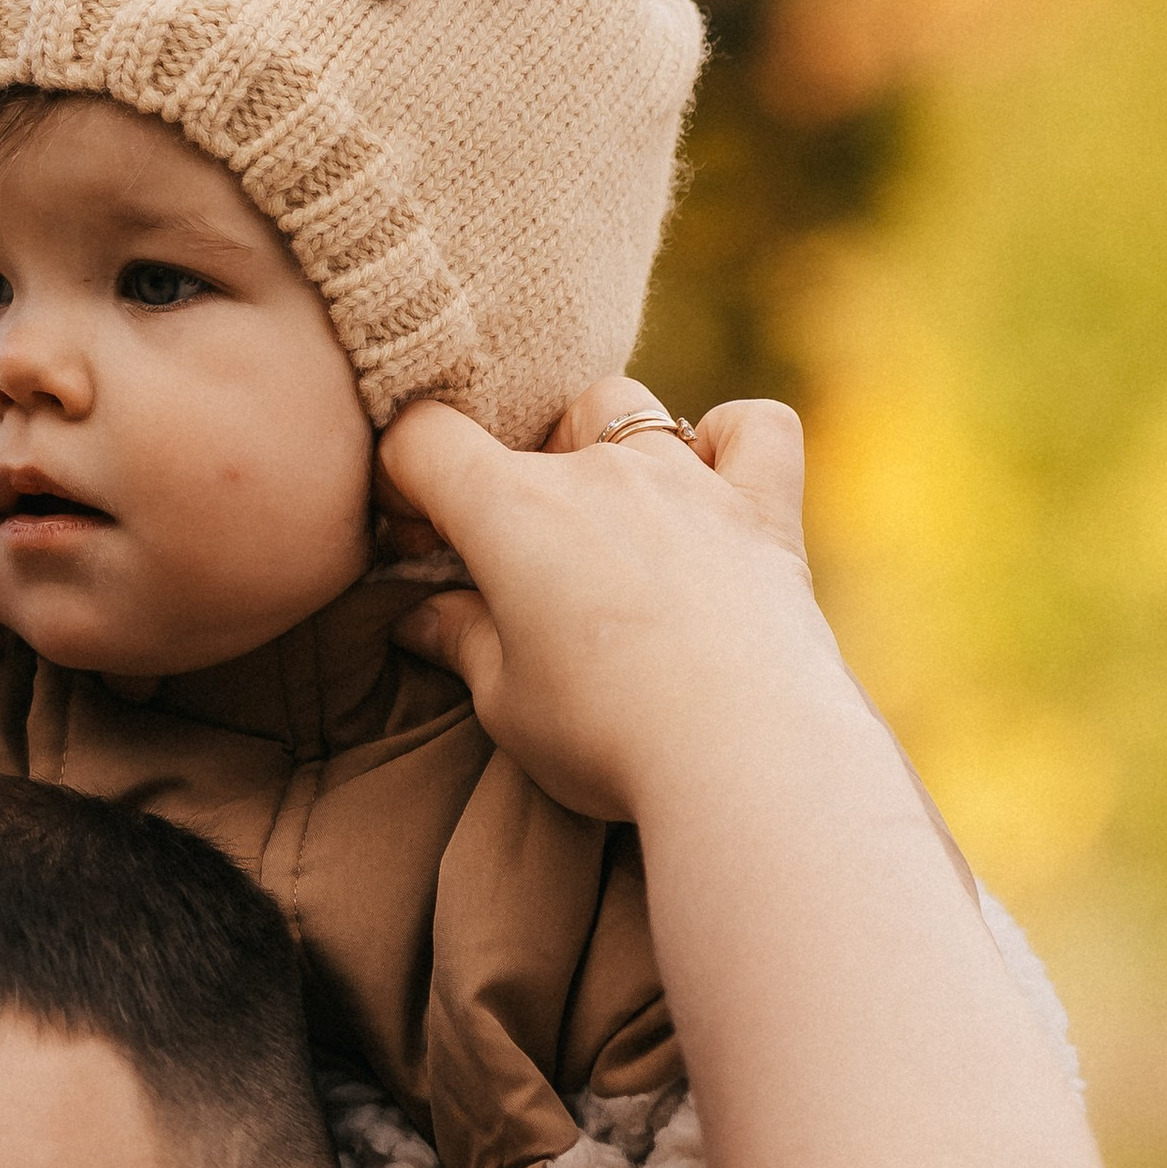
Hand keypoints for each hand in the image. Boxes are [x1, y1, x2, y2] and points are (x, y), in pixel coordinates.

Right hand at [378, 379, 826, 824]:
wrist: (746, 758)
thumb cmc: (607, 737)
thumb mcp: (505, 704)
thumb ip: (461, 641)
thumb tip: (420, 616)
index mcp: (511, 510)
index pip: (422, 437)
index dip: (403, 477)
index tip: (420, 540)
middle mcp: (597, 471)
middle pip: (532, 425)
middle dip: (511, 476)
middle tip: (517, 560)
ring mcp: (687, 480)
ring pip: (628, 410)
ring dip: (606, 445)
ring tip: (607, 519)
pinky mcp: (763, 508)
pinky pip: (755, 426)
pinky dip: (729, 438)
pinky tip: (715, 480)